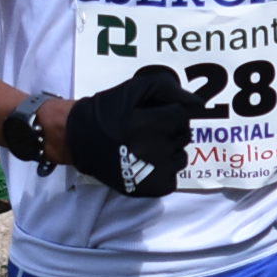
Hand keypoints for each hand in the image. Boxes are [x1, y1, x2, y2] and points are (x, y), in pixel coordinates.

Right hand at [63, 64, 193, 195]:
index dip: (167, 111)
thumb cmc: (107, 111)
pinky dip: (165, 169)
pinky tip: (146, 163)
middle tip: (147, 129)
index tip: (150, 114)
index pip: (181, 114)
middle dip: (170, 129)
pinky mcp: (151, 188)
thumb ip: (168, 88)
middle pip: (183, 135)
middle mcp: (151, 151)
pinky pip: (174, 176)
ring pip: (182, 156)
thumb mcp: (134, 89)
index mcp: (146, 125)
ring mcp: (152, 173)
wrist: (77, 139)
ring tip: (145, 146)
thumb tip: (198, 104)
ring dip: (170, 149)